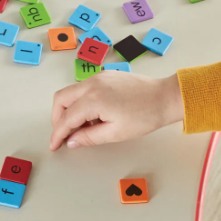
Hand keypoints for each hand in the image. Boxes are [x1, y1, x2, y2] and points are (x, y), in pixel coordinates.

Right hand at [49, 71, 183, 150]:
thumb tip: (71, 141)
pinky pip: (84, 88)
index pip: (66, 118)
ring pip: (71, 92)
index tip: (54, 145)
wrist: (165, 98)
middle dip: (58, 118)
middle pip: (61, 99)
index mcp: (93, 99)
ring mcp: (99, 77)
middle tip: (64, 134)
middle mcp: (92, 84)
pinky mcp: (106, 76)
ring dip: (70, 109)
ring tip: (83, 128)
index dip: (58, 134)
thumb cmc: (146, 116)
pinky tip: (94, 116)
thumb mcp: (116, 133)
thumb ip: (89, 137)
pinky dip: (81, 101)